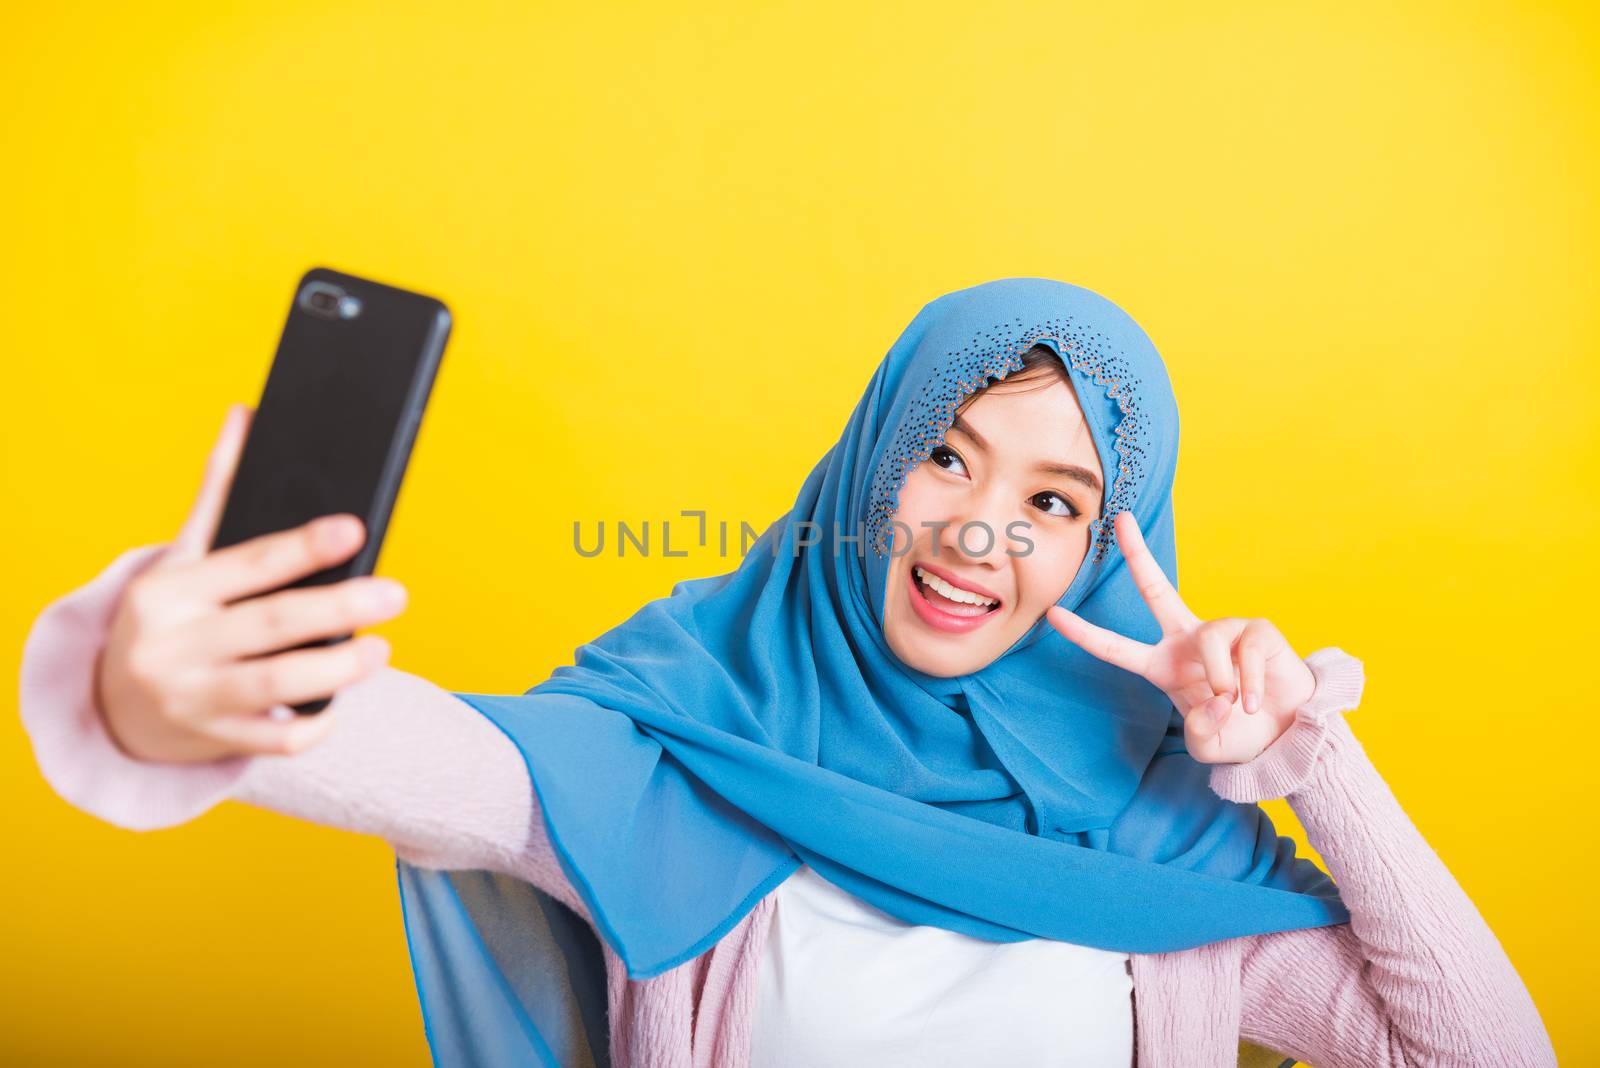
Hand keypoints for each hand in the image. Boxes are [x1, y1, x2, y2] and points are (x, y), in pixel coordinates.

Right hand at [96, 403, 407, 763]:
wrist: (111, 703)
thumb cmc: (166, 616)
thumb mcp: (181, 556)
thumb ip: (218, 491)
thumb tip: (247, 413)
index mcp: (169, 591)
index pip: (247, 563)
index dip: (303, 547)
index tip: (354, 529)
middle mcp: (174, 646)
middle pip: (270, 625)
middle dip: (339, 609)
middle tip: (394, 594)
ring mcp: (191, 698)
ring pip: (275, 687)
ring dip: (337, 670)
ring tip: (380, 650)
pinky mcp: (211, 740)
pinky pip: (272, 740)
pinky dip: (310, 726)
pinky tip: (336, 707)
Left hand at [1045, 511, 1316, 764]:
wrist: (1288, 734)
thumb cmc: (1241, 734)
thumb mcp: (1209, 745)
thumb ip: (1202, 732)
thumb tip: (1214, 703)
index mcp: (1163, 666)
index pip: (1117, 648)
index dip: (1085, 633)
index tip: (1052, 614)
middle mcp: (1188, 639)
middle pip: (1156, 589)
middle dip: (1138, 553)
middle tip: (1120, 518)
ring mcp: (1224, 630)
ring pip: (1209, 641)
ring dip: (1221, 680)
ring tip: (1236, 705)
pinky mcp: (1257, 631)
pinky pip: (1245, 654)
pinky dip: (1250, 685)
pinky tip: (1256, 700)